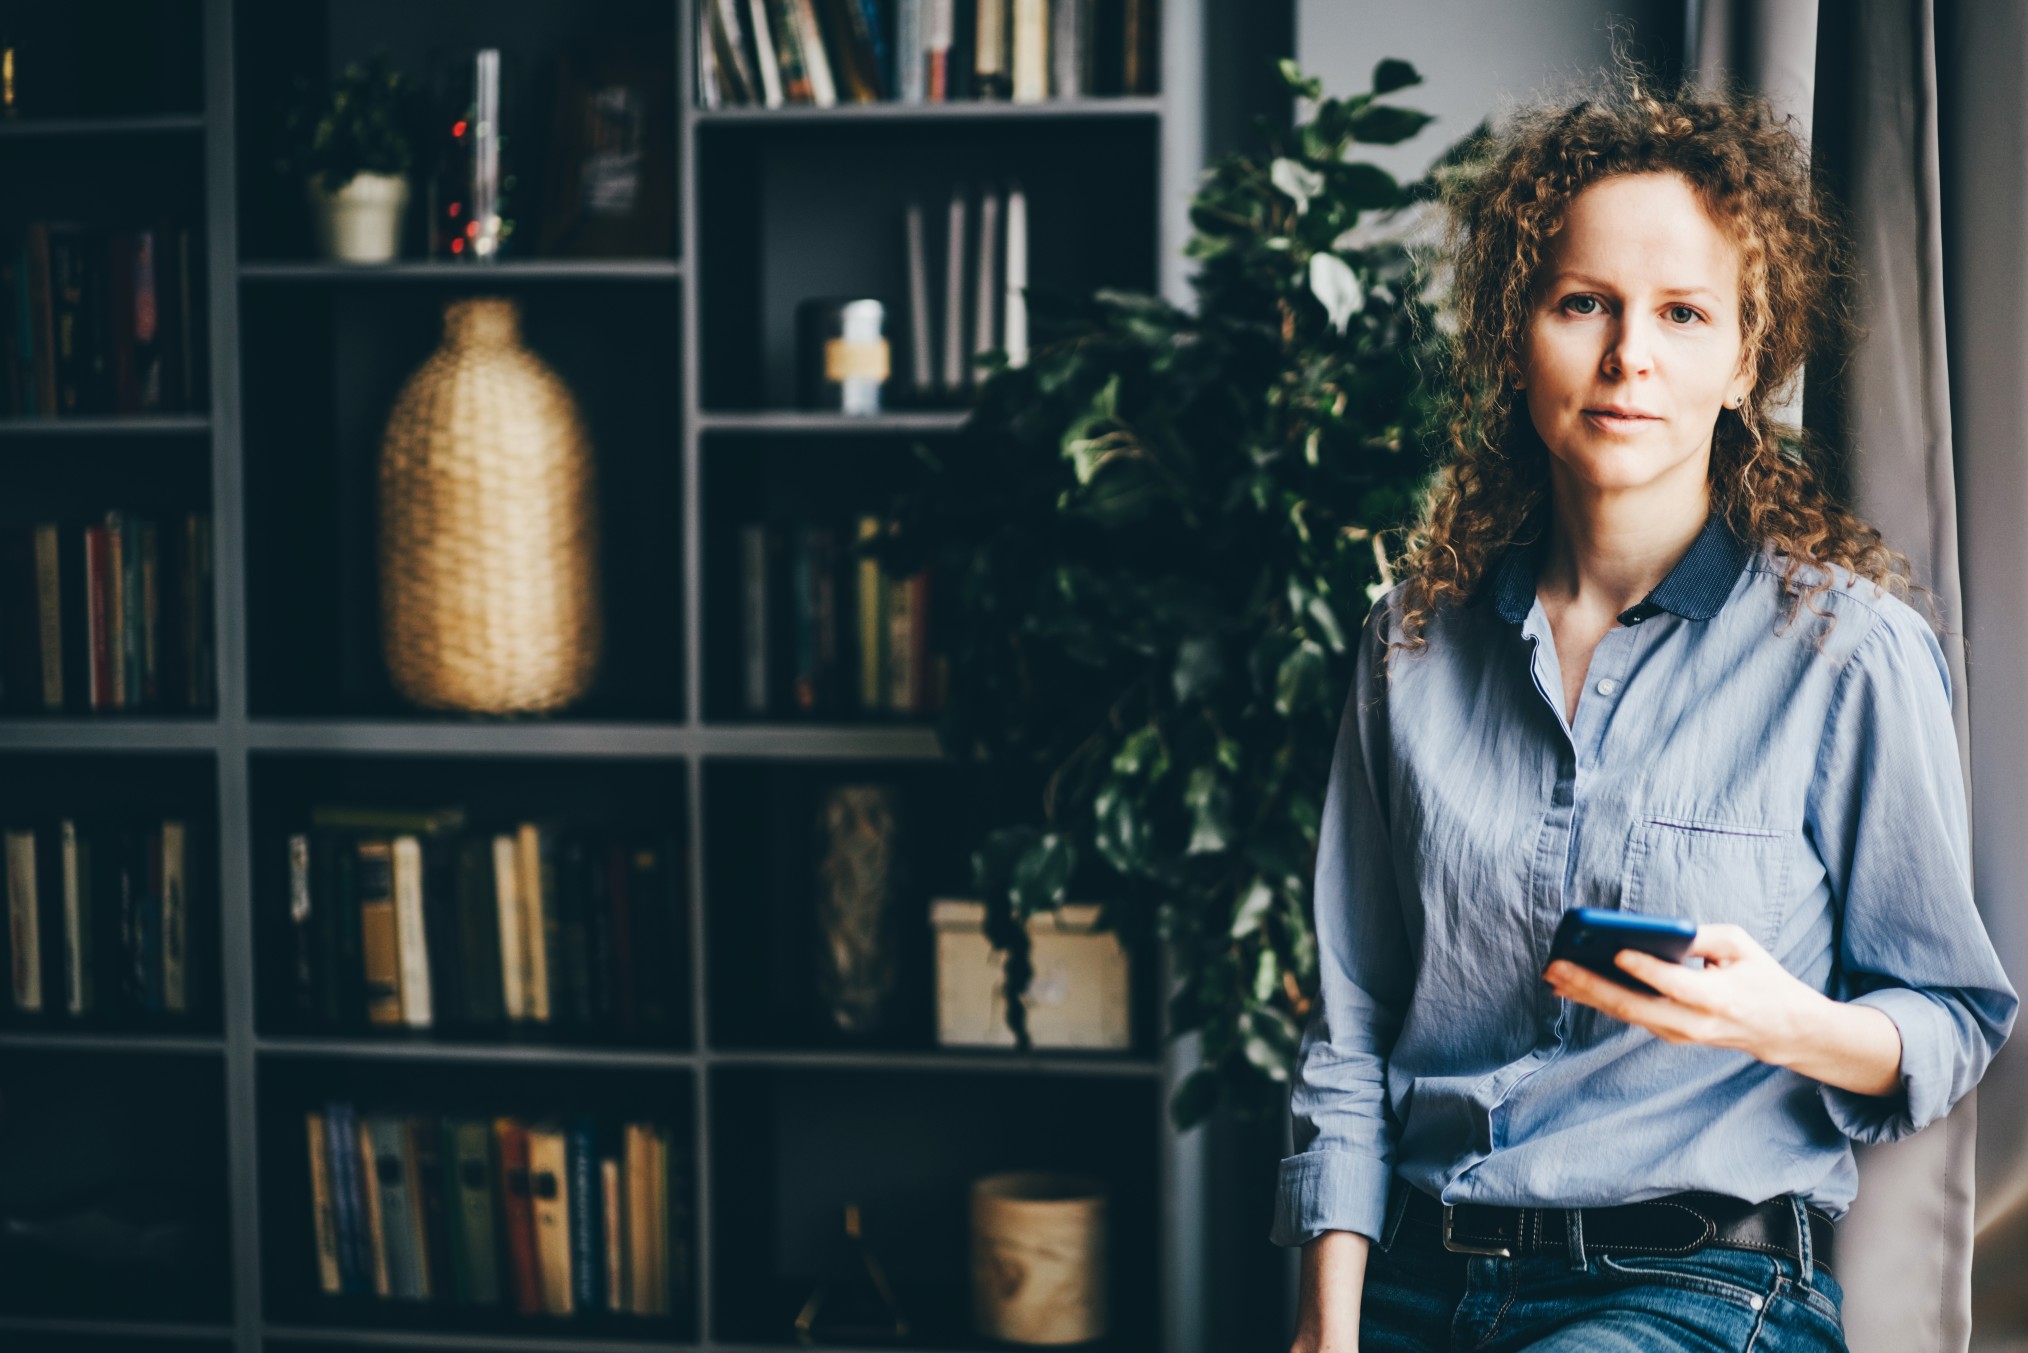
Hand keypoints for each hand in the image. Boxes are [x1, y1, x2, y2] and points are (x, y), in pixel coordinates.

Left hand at [1543, 923, 1825, 1065]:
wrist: (1779, 1029)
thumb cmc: (1760, 978)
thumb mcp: (1741, 947)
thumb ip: (1702, 936)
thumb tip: (1656, 929)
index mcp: (1718, 997)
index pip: (1675, 984)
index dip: (1645, 968)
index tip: (1616, 950)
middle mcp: (1694, 1022)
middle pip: (1635, 1005)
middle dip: (1591, 985)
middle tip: (1558, 966)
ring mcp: (1678, 1033)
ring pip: (1624, 1014)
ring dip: (1585, 993)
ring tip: (1553, 974)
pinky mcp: (1668, 1033)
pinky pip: (1628, 1015)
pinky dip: (1598, 1000)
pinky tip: (1570, 986)